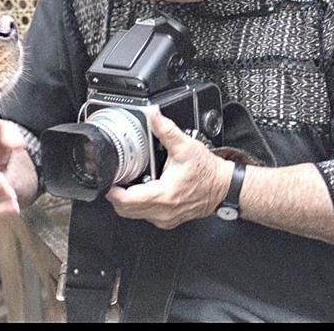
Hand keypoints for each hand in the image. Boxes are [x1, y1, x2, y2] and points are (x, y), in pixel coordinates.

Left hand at [105, 109, 231, 228]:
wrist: (225, 187)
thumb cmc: (208, 171)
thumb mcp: (185, 146)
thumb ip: (165, 129)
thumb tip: (152, 114)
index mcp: (164, 195)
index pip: (127, 201)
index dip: (112, 191)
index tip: (108, 179)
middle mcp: (163, 211)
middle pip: (125, 211)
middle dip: (116, 196)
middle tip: (114, 179)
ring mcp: (165, 218)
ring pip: (134, 215)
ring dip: (126, 201)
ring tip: (126, 183)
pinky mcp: (168, 220)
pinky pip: (145, 216)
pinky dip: (138, 205)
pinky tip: (141, 190)